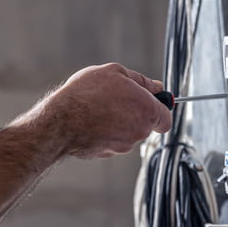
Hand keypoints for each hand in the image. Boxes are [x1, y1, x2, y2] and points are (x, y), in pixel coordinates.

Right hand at [31, 63, 172, 158]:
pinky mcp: (106, 153)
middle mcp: (139, 132)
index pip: (166, 119)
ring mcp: (123, 146)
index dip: (159, 110)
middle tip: (115, 98)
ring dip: (118, 122)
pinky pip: (111, 141)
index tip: (149, 103)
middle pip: (145, 125)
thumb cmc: (87, 94)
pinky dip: (104, 133)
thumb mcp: (115, 72)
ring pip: (127, 133)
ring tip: (98, 108)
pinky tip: (91, 120)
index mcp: (147, 111)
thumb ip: (141, 80)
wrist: (61, 120)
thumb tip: (156, 86)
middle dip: (134, 113)